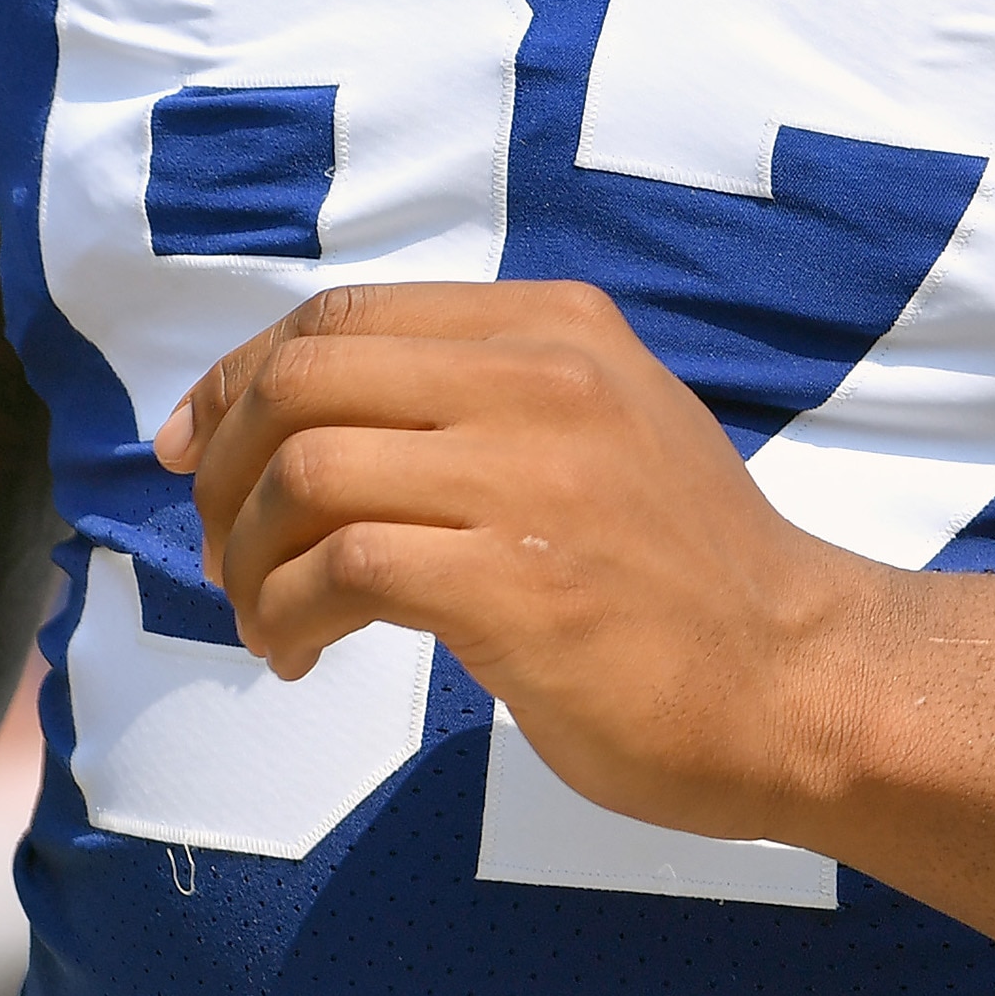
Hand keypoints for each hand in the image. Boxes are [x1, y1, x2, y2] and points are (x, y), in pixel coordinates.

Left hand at [157, 281, 905, 843]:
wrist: (800, 680)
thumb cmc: (688, 577)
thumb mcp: (606, 426)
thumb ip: (489, 397)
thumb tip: (319, 416)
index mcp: (557, 326)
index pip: (345, 315)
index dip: (239, 376)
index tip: (193, 450)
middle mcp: (543, 377)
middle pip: (304, 376)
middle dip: (224, 464)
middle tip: (218, 548)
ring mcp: (533, 474)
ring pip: (306, 467)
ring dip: (244, 554)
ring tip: (263, 618)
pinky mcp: (517, 581)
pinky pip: (339, 567)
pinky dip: (286, 613)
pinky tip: (301, 655)